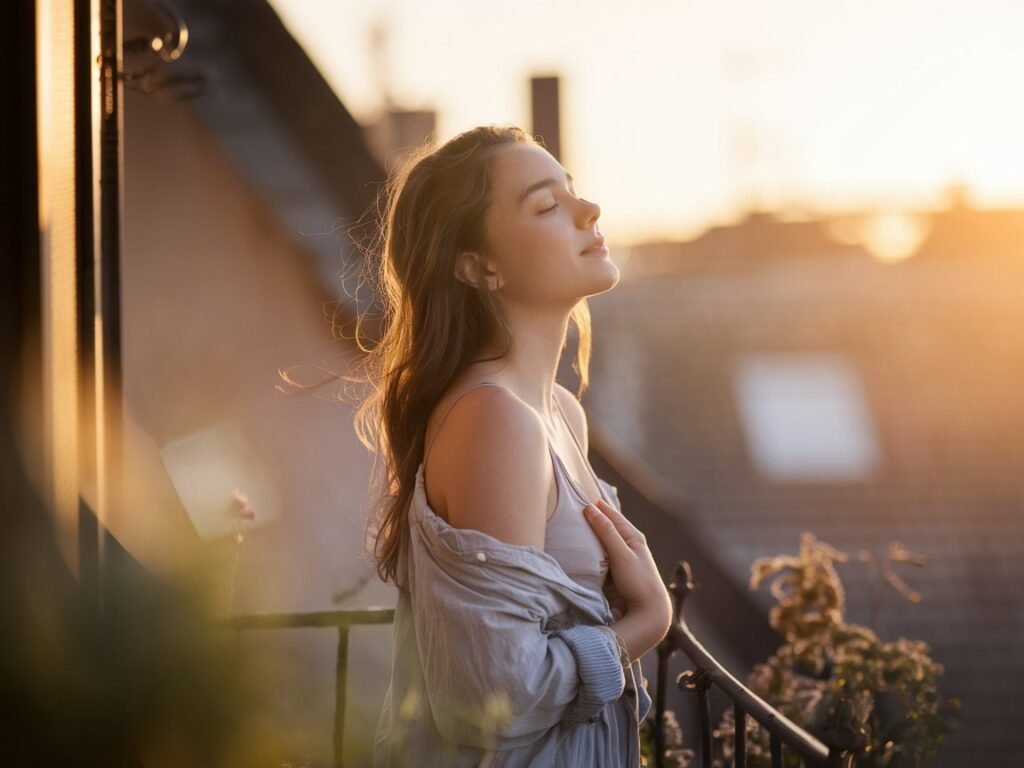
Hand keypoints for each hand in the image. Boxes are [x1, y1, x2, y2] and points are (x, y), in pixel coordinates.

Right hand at [584, 499, 670, 615]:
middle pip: (608, 525)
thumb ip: (606, 531)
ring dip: (592, 532)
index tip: (578, 494)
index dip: (596, 504)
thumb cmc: (638, 580)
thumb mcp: (621, 554)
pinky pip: (601, 553)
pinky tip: (582, 547)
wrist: (649, 611)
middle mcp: (629, 544)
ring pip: (604, 539)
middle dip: (593, 516)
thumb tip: (590, 508)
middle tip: (572, 506)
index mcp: (633, 536)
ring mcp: (622, 557)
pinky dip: (592, 548)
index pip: (611, 514)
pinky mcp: (616, 570)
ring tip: (574, 524)